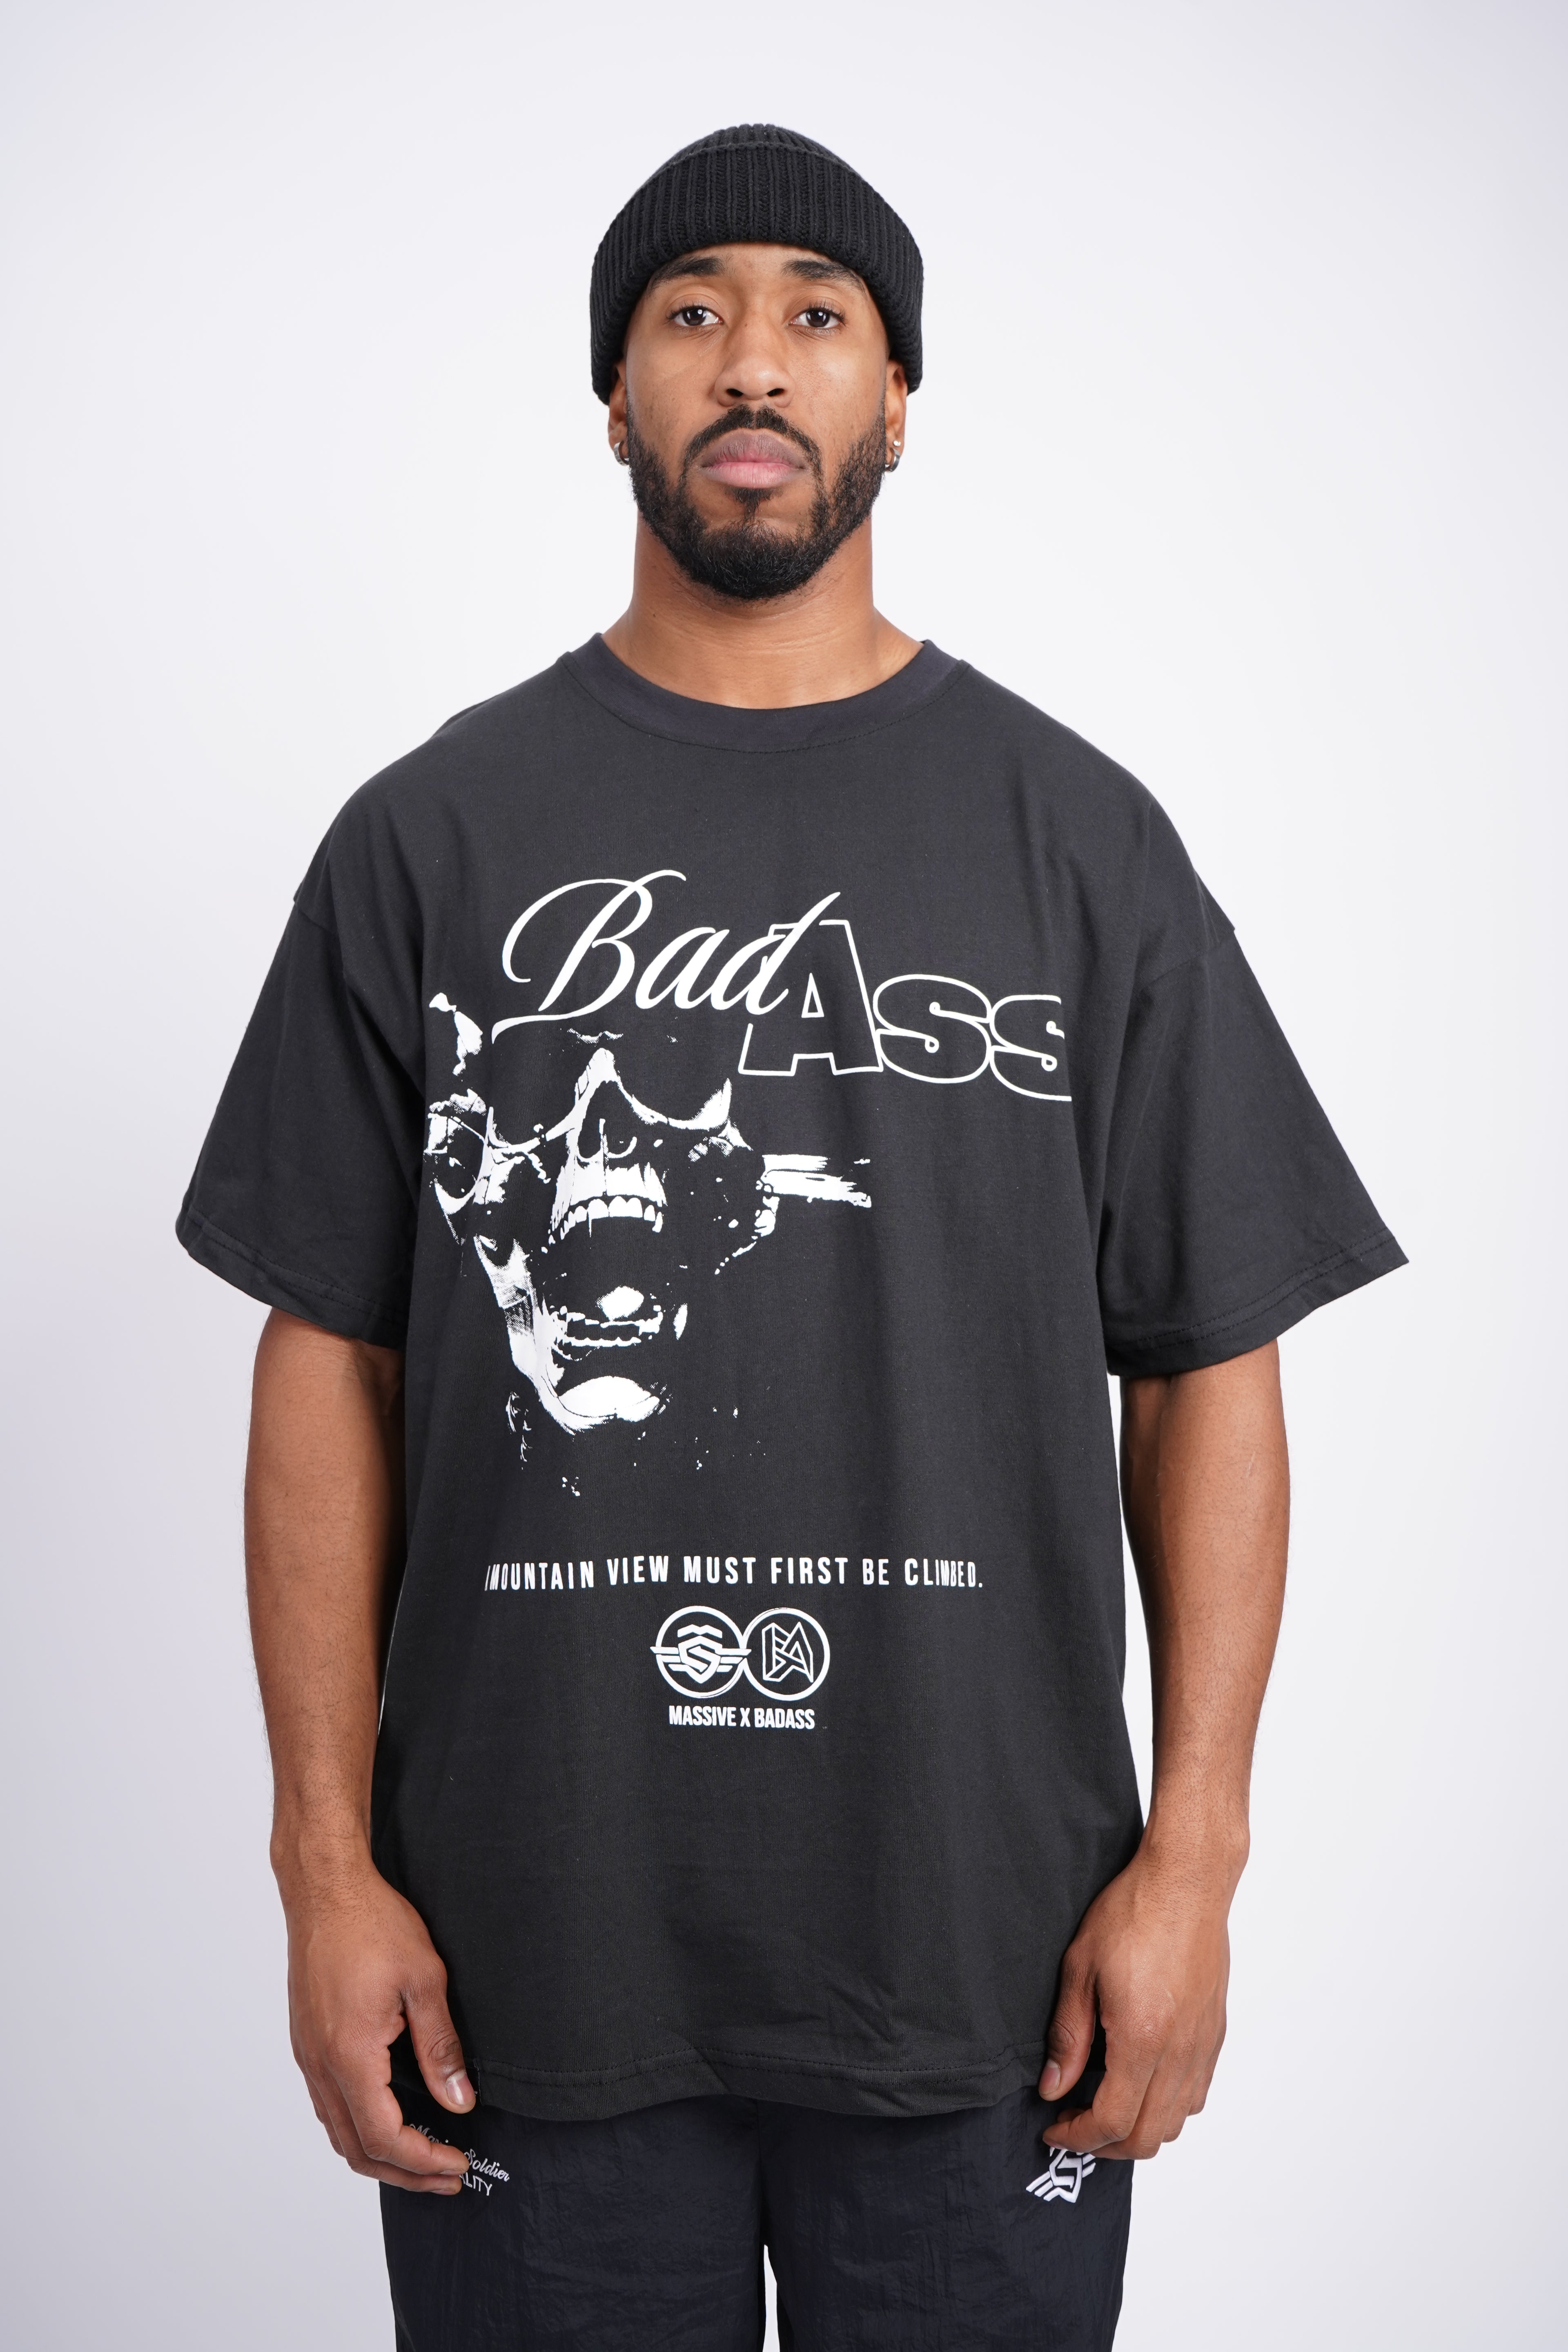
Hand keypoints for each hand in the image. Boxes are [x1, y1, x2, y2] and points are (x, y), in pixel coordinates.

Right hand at [283, 1852, 475, 2192]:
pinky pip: (328, 2103)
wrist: (325, 1888)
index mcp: (349, 2055)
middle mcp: (320, 2064)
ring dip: (380, 2153)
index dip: (423, 2162)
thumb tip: (459, 2102)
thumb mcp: (424, 1980)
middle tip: (447, 2176)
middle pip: (356, 2148)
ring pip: (338, 2131)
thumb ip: (440, 2047)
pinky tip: (389, 2116)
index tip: (457, 2166)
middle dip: (404, 2172)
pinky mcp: (307, 2042)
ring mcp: (308, 2055)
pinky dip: (359, 2125)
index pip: (384, 2138)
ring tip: (423, 2156)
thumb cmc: (372, 1923)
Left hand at [1038, 1840, 1234, 2160]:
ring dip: (1138, 2130)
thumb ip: (1068, 2036)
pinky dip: (1167, 2107)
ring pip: (1176, 2122)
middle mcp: (1180, 2052)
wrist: (1187, 1882)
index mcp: (1143, 2038)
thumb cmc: (1134, 1912)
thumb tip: (1053, 2087)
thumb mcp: (1080, 1968)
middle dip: (1105, 2146)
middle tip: (1073, 2127)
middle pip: (1147, 2137)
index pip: (1112, 2121)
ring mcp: (1202, 2046)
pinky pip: (1195, 2094)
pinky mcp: (1214, 2034)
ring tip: (1103, 2108)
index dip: (1078, 2137)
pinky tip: (1139, 2083)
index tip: (1053, 2128)